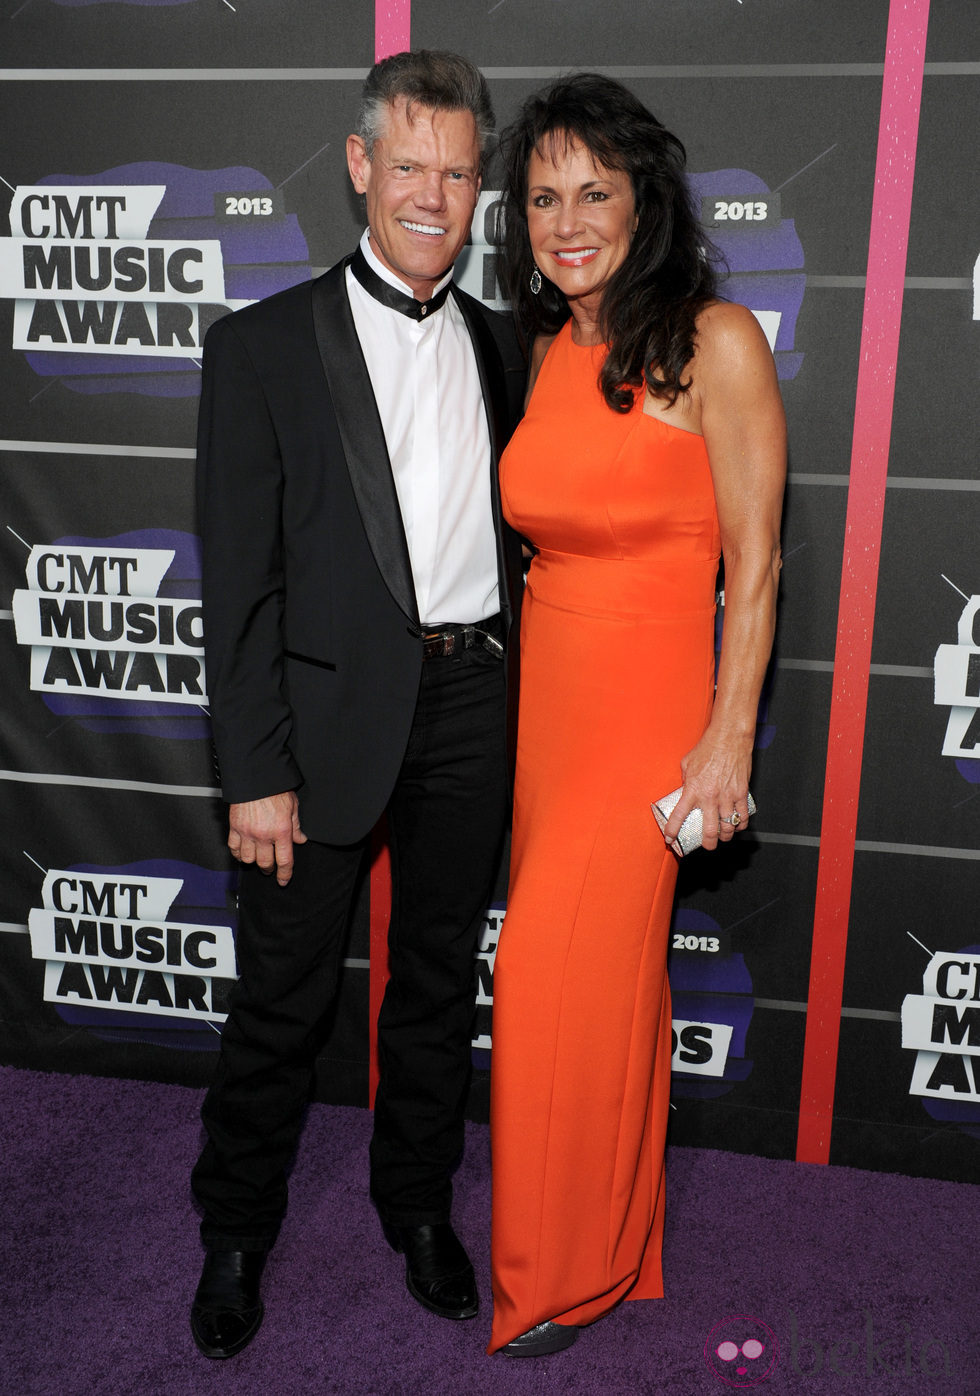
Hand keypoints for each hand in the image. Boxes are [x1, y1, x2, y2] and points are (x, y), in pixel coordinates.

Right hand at [227, 791, 306, 885]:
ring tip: (257, 859)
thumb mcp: (293, 806)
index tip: (283, 880)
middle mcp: (264, 834)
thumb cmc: (274, 788)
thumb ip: (296, 826)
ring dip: (253, 862)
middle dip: (269, 869)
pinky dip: (237, 853)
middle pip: (265, 863)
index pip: (285, 860)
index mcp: (281, 830)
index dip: (285, 874)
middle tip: (270, 869)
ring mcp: (247, 832)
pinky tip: (242, 852)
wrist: (255, 777)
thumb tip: (300, 839)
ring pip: (248, 859)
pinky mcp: (234, 827)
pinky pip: (234, 848)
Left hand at [662, 729, 752, 852]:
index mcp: (692, 790)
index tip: (670, 839)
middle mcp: (709, 797)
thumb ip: (685, 780)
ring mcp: (727, 797)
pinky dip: (740, 825)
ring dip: (725, 836)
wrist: (729, 738)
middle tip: (707, 845)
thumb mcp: (687, 764)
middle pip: (709, 831)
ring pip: (728, 827)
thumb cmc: (708, 748)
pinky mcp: (741, 793)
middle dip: (707, 843)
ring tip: (723, 837)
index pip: (679, 816)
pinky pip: (742, 816)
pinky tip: (737, 825)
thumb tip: (685, 789)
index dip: (673, 830)